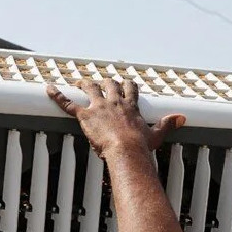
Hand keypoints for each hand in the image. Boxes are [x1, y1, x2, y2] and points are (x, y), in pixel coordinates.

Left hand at [46, 78, 184, 158]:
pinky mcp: (85, 116)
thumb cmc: (140, 146)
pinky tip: (49, 89)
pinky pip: (67, 103)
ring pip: (90, 89)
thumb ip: (168, 124)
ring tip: (79, 82)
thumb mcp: (156, 134)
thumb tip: (183, 119)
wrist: (127, 150)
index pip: (129, 89)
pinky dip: (57, 96)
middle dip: (104, 82)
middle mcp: (114, 102)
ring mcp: (99, 107)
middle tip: (99, 82)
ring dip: (84, 84)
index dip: (126, 85)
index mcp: (130, 106)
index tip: (124, 82)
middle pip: (109, 85)